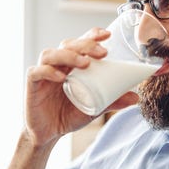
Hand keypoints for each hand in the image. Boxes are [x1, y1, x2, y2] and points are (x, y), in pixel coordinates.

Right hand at [25, 28, 138, 146]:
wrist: (50, 133)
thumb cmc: (71, 114)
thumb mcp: (96, 107)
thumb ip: (113, 100)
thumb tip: (136, 98)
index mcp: (73, 64)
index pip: (81, 42)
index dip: (92, 35)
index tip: (107, 35)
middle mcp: (59, 63)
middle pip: (68, 44)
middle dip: (86, 44)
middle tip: (103, 53)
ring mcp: (44, 72)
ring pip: (51, 53)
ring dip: (69, 55)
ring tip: (85, 63)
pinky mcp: (32, 83)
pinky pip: (37, 71)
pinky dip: (49, 71)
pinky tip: (62, 77)